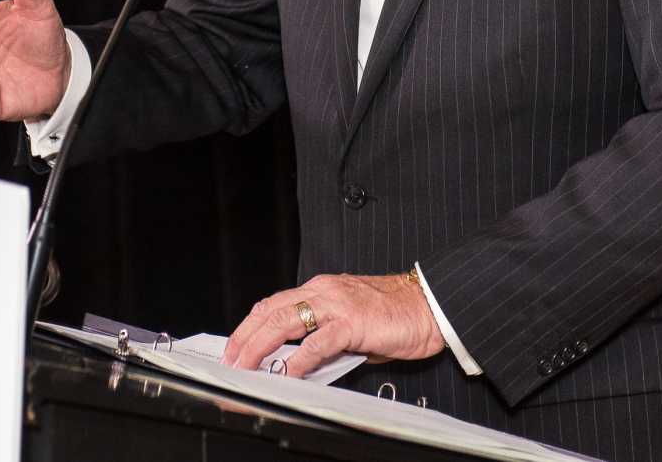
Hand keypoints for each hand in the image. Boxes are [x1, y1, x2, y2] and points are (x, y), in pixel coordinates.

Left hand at [222, 272, 444, 377]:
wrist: (431, 306)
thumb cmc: (397, 314)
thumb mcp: (354, 324)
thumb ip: (329, 337)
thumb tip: (308, 360)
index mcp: (322, 289)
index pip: (275, 304)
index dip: (251, 324)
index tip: (237, 343)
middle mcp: (323, 291)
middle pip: (271, 311)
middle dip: (245, 336)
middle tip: (230, 358)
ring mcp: (336, 305)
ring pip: (284, 321)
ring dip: (260, 345)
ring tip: (246, 365)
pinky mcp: (352, 322)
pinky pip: (317, 342)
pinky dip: (298, 359)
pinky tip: (288, 373)